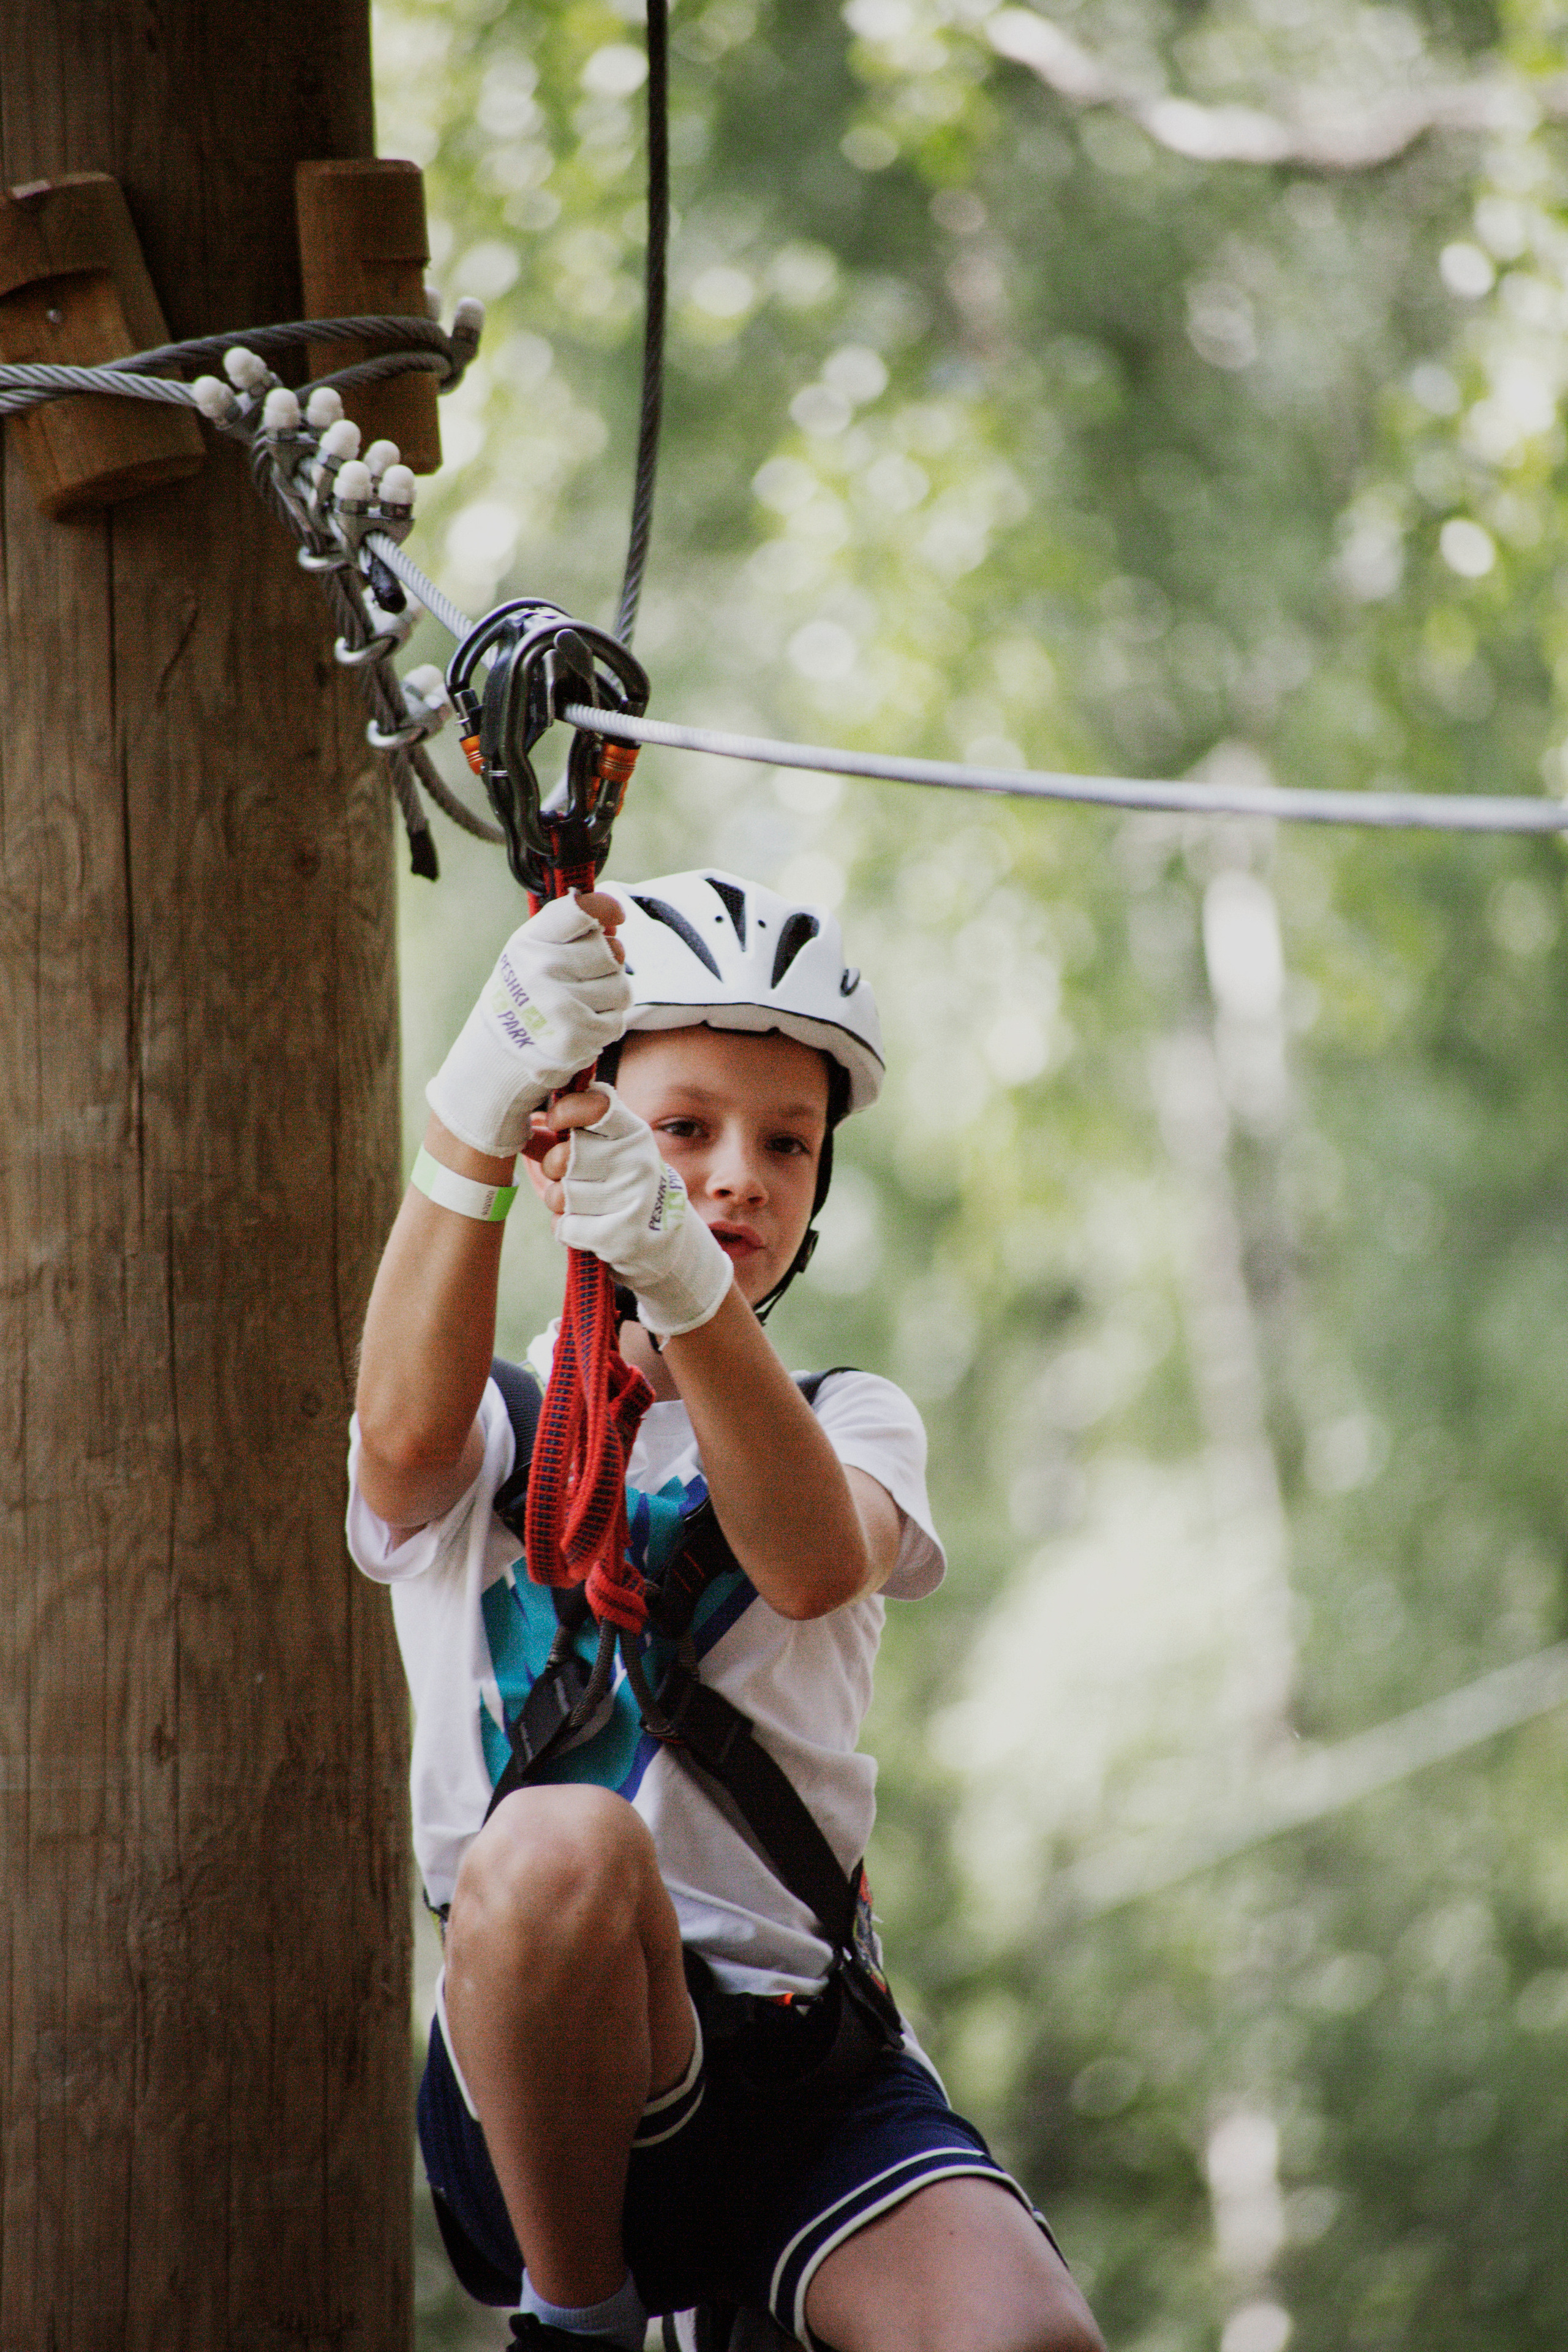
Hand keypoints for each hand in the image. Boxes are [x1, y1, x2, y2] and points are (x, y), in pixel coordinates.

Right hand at [424, 892, 629, 1157]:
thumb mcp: (535, 949)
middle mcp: (541, 970)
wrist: (499, 1050)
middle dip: (607, 967)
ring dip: (611, 998)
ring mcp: (558, 1005)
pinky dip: (607, 1025)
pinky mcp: (574, 1038)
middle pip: (610, 953)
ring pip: (621, 988)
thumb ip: (573, 930)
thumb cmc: (526, 990)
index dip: (604, 907)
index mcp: (530, 941)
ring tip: (582, 1004)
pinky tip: (583, 1026)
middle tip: (583, 980)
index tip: (617, 915)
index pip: (578, 910)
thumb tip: (616, 927)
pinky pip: (617, 1021)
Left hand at [549, 1088, 732, 1338]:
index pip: (595, 1105)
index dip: (566, 1111)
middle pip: (563, 1157)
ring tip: (585, 1206)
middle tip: (570, 1177)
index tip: (556, 1123)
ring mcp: (632, 1199)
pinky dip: (566, 1229)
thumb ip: (570, 1136)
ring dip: (561, 1204)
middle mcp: (638, 1162)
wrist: (666, 1241)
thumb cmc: (625, 1186)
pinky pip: (564, 1226)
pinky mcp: (622, 1236)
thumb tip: (528, 1126)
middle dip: (554, 1169)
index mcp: (634, 1134)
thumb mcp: (611, 1153)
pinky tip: (587, 1228)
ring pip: (559, 1195)